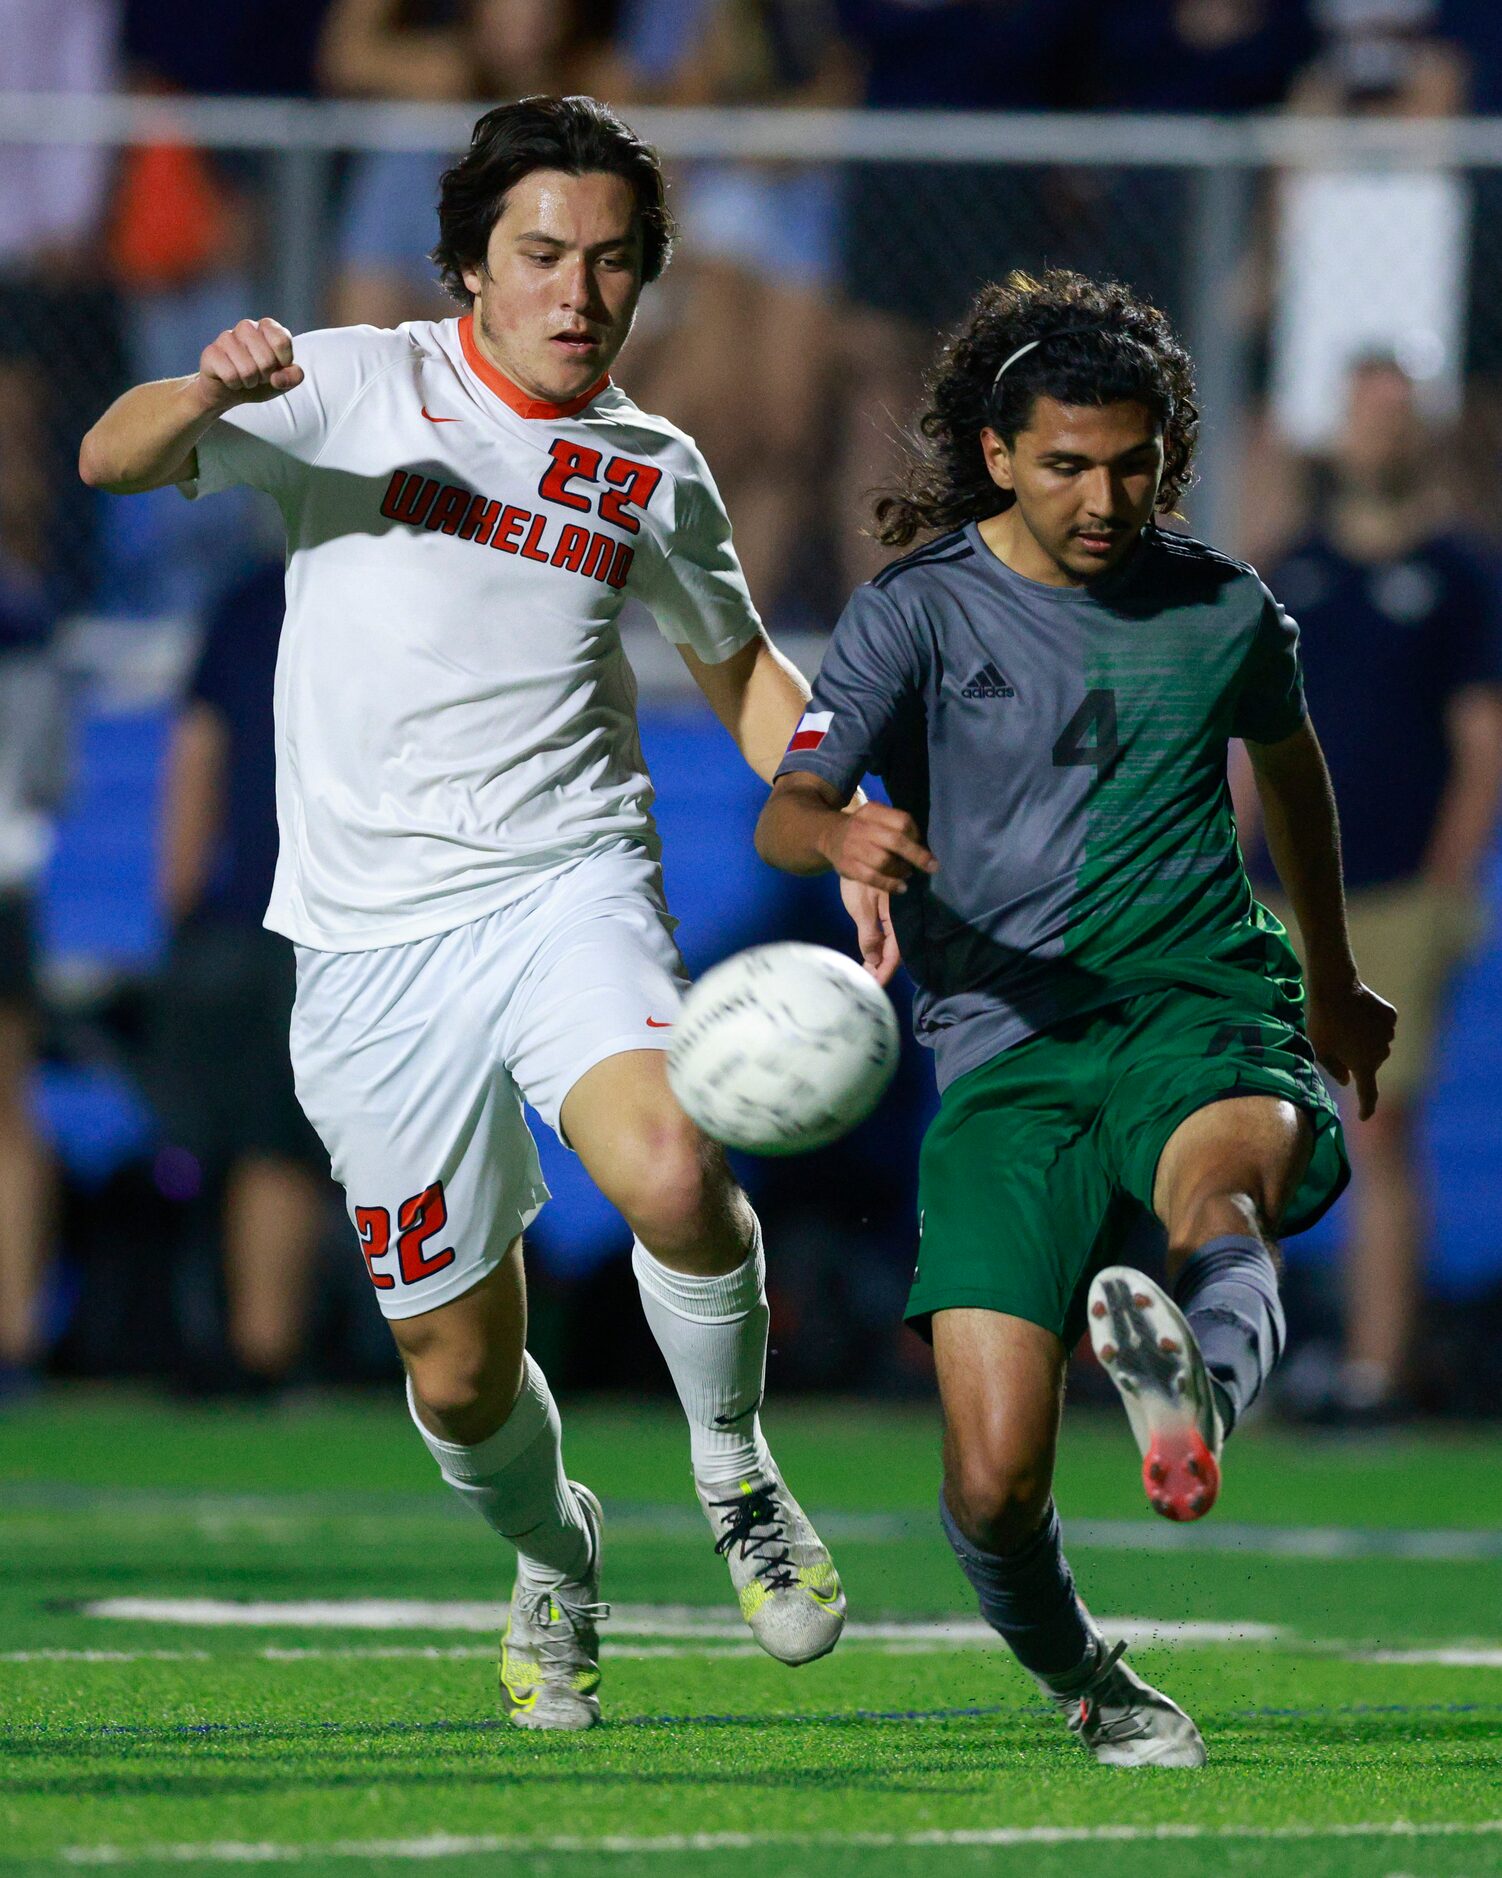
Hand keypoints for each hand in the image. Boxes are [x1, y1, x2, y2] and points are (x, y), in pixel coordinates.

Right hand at [196, 318, 302, 410]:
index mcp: (267, 327)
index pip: (282, 341)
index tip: (277, 366)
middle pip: (267, 359)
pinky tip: (231, 380)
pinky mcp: (211, 352)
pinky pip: (230, 375)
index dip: (283, 362)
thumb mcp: (284, 380)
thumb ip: (294, 376)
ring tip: (245, 378)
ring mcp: (227, 337)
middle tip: (258, 375)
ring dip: (250, 382)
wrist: (230, 391)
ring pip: (248, 370)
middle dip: (265, 376)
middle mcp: (247, 326)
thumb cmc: (261, 381)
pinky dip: (234, 385)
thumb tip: (277, 378)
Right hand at [818, 802, 936, 894]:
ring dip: (901, 870)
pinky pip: (872, 878)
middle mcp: (861, 827)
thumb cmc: (862, 829)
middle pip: (895, 841)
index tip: (920, 844)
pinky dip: (890, 884)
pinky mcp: (847, 866)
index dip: (916, 835)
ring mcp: (852, 847)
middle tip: (932, 866)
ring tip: (907, 874)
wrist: (828, 835)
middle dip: (917, 855)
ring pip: (883, 861)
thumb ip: (895, 828)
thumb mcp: (875, 817)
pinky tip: (900, 888)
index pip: (902, 820)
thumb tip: (923, 850)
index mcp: (872, 811)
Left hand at [841, 878, 900, 984]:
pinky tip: (870, 955)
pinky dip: (878, 947)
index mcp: (897, 918)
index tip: (874, 987)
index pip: (894, 952)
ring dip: (879, 960)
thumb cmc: (858, 877)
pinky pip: (887, 935)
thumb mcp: (862, 907)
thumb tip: (874, 960)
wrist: (856, 847)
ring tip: (867, 975)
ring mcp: (895, 914)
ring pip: (890, 944)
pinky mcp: (888, 910)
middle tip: (866, 985)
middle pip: (894, 951)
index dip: (884, 971)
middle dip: (882, 970)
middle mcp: (900, 918)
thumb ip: (869, 934)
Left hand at [1306, 977, 1395, 1120]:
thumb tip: (1347, 1080)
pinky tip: (1359, 1012)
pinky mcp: (1391, 1016)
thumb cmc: (1323, 1023)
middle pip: (1370, 1062)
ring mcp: (1388, 1034)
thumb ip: (1334, 1069)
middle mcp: (1381, 1053)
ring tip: (1346, 1023)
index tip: (1363, 1116)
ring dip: (1365, 1039)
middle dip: (1357, 1057)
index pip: (1367, 1093)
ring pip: (1377, 1042)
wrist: (1336, 989)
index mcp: (1363, 1066)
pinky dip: (1373, 1022)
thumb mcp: (1320, 1050)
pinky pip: (1382, 1024)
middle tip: (1338, 1040)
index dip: (1366, 1107)